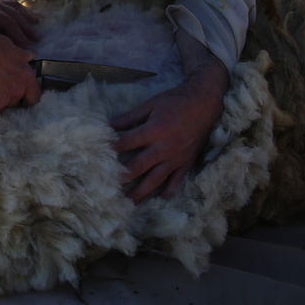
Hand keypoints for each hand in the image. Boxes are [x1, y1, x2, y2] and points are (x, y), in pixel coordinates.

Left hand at [109, 30, 226, 201]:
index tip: (98, 157)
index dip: (112, 149)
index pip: (127, 143)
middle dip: (122, 177)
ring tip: (128, 203)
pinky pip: (177, 181)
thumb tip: (108, 125)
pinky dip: (169, 191)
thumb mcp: (151, 105)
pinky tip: (160, 200)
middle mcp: (164, 147)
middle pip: (139, 166)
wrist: (205, 103)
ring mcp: (176, 158)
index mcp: (154, 130)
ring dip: (141, 192)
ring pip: (155, 179)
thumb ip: (129, 117)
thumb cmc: (175, 101)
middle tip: (106, 188)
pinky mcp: (187, 163)